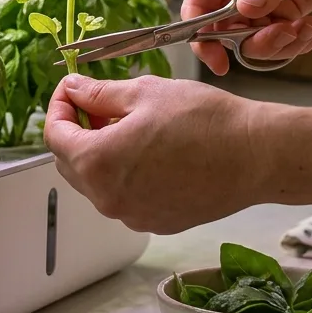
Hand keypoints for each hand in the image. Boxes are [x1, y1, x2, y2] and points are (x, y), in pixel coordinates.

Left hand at [43, 74, 280, 233]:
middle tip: (98, 105)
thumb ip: (98, 94)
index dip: (59, 108)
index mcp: (97, 162)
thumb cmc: (204, 120)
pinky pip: (124, 197)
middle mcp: (107, 198)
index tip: (71, 90)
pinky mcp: (155, 222)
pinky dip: (124, 175)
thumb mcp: (144, 93)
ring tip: (128, 126)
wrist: (256, 155)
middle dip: (77, 132)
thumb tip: (72, 89)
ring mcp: (131, 216)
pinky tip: (149, 152)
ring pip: (97, 182)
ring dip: (100, 154)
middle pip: (70, 163)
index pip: (54, 136)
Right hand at [184, 0, 311, 74]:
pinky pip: (278, 38)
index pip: (197, 1)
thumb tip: (246, 9)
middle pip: (224, 28)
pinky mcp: (283, 10)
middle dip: (251, 40)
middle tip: (282, 36)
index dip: (201, 34)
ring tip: (304, 30)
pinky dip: (296, 41)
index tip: (218, 60)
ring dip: (278, 43)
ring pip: (251, 39)